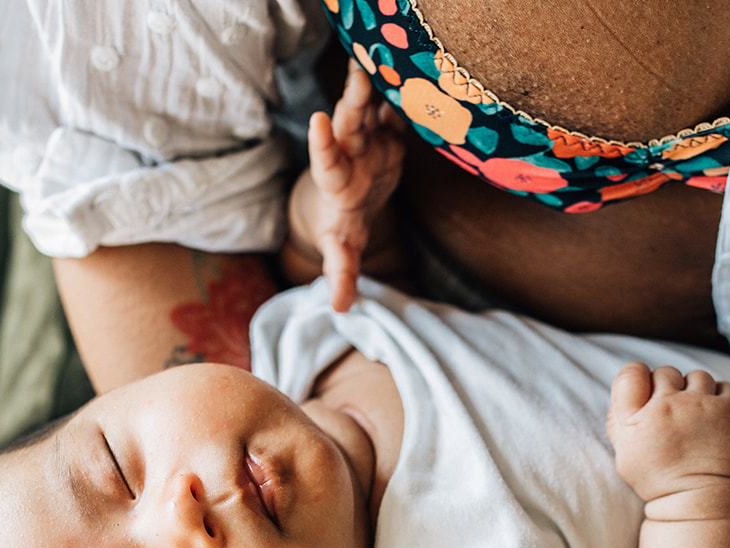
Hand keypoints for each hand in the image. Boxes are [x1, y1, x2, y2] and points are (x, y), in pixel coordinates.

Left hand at [286, 60, 405, 311]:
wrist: (344, 203)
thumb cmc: (340, 228)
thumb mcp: (340, 251)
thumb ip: (342, 273)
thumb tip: (340, 309)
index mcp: (337, 185)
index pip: (327, 164)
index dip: (324, 145)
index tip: (318, 121)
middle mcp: (350, 157)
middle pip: (350, 127)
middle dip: (353, 101)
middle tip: (358, 74)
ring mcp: (368, 143)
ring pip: (368, 109)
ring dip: (372, 84)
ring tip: (374, 57)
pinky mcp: (387, 136)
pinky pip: (394, 112)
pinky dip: (402, 95)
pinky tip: (411, 72)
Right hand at [606, 363, 729, 500]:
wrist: (701, 500)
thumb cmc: (661, 481)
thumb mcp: (625, 456)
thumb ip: (619, 421)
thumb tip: (628, 389)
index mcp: (637, 420)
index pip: (631, 373)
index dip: (638, 377)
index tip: (647, 393)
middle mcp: (668, 407)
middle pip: (665, 372)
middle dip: (668, 388)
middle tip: (674, 413)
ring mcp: (701, 406)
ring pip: (696, 377)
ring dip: (695, 391)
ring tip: (696, 416)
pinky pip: (724, 386)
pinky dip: (720, 397)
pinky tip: (715, 417)